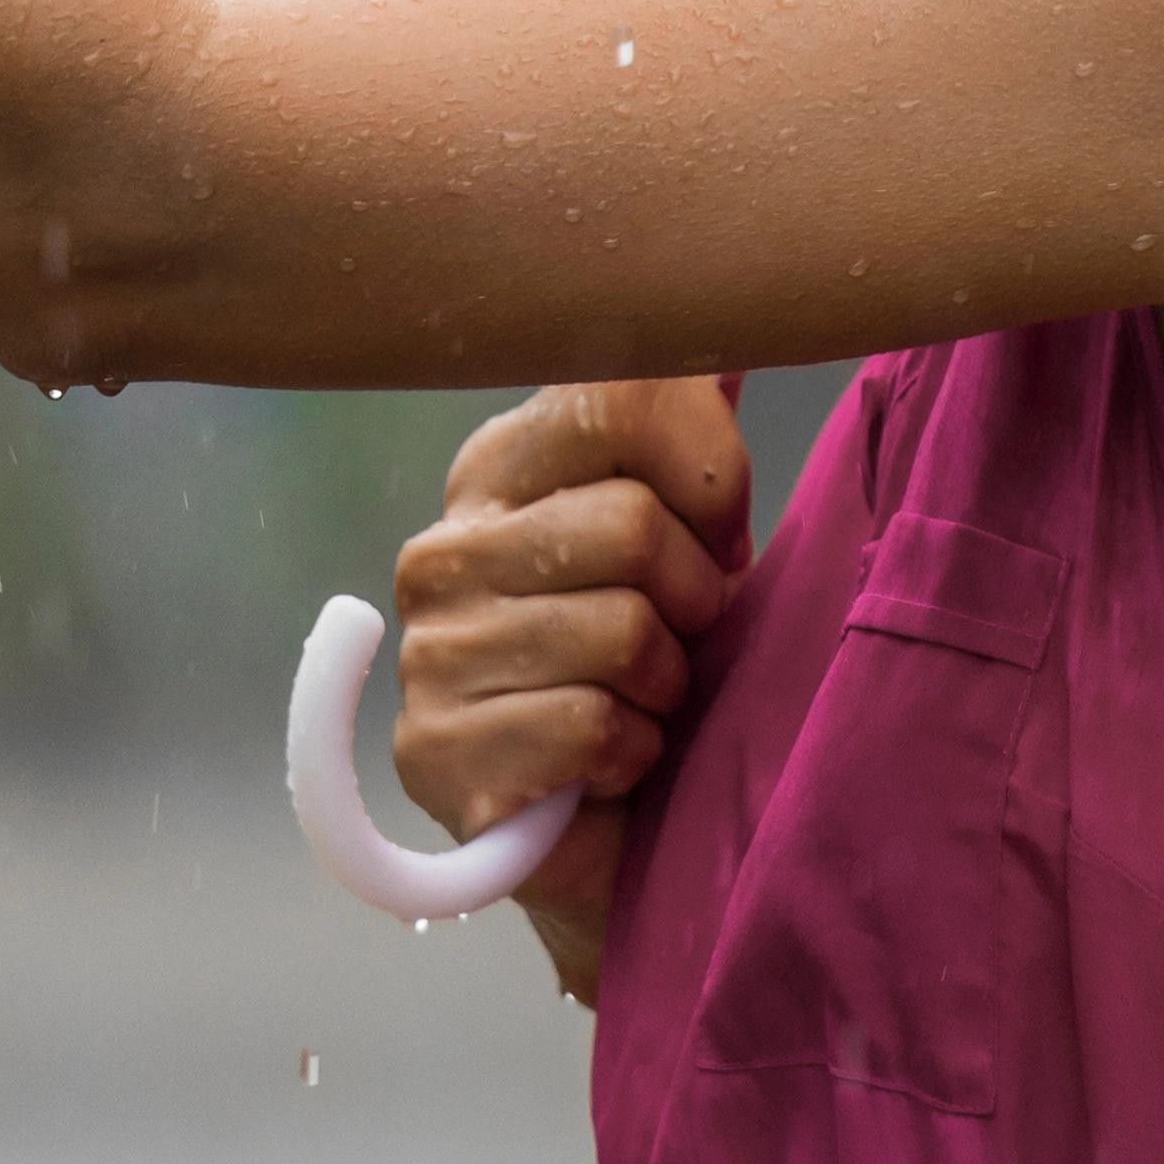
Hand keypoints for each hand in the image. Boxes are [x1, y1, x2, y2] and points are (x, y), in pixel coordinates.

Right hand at [390, 372, 750, 1000]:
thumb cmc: (666, 668)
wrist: (629, 836)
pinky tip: (610, 766)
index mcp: (498, 469)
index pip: (623, 396)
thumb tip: (735, 327)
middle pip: (632, 525)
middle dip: (697, 601)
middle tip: (680, 644)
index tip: (715, 533)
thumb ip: (694, 427)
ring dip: (668, 689)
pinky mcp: (435, 751)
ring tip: (644, 707)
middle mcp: (443, 547)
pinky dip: (632, 755)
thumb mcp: (694, 531)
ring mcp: (428, 651)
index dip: (710, 474)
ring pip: (622, 631)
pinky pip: (591, 727)